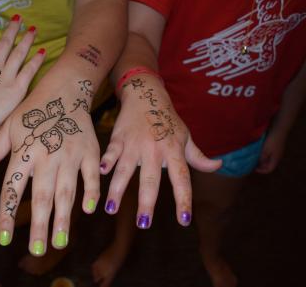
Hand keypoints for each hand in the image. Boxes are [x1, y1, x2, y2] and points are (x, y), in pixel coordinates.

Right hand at [0, 18, 43, 140]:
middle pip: (4, 45)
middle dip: (11, 31)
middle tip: (19, 18)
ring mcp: (5, 77)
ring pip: (18, 54)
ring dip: (26, 40)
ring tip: (33, 29)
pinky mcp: (16, 89)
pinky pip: (29, 71)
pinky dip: (36, 60)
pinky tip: (43, 51)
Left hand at [0, 79, 100, 255]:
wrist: (64, 89)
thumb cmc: (31, 110)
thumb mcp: (7, 126)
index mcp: (23, 151)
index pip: (12, 187)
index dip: (7, 214)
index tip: (4, 238)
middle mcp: (46, 154)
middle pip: (41, 195)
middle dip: (39, 224)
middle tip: (38, 250)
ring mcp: (70, 153)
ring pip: (66, 190)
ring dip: (63, 217)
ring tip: (60, 242)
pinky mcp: (89, 151)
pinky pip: (91, 176)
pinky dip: (91, 193)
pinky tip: (88, 210)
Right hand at [100, 74, 221, 227]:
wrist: (146, 93)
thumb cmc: (167, 118)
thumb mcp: (185, 136)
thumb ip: (198, 156)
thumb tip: (218, 166)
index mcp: (174, 151)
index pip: (181, 179)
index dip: (183, 199)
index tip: (184, 220)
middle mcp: (155, 149)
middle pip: (150, 180)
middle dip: (146, 203)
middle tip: (144, 224)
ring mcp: (135, 144)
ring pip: (126, 170)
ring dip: (117, 190)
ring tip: (111, 209)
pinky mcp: (119, 137)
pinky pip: (112, 151)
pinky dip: (106, 161)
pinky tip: (100, 172)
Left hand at [255, 131, 285, 173]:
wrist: (279, 129)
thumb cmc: (272, 141)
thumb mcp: (265, 150)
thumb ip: (262, 158)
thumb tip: (258, 164)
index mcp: (275, 159)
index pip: (269, 170)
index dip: (261, 171)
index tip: (253, 168)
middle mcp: (277, 157)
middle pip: (268, 165)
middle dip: (260, 165)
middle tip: (252, 163)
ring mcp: (276, 151)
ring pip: (268, 159)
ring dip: (261, 159)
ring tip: (253, 157)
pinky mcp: (275, 147)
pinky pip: (268, 154)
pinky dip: (262, 154)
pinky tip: (257, 151)